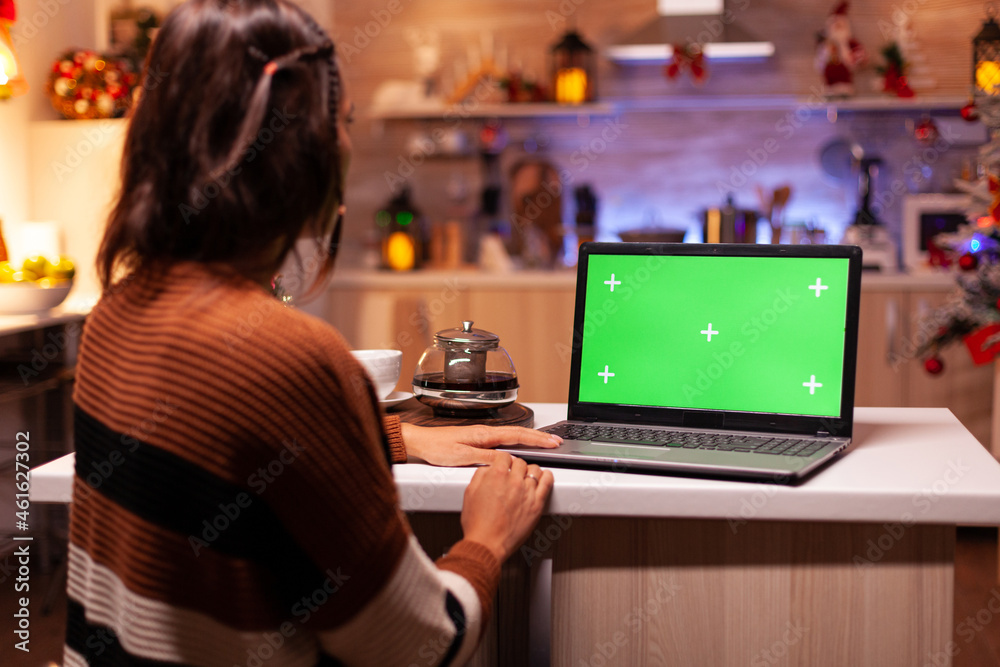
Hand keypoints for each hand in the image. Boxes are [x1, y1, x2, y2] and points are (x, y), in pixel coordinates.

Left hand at [400, 423, 560, 466]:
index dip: (537, 440)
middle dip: (540, 437)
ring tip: (545, 442)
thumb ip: (484, 458)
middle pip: (519, 433)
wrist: (421, 442)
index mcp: (484, 435)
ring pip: (513, 435)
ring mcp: (482, 436)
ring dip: (531, 438)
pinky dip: (518, 440)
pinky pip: (504, 439)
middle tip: (557, 441)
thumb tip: (506, 460)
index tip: (552, 442)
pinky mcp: (478, 440)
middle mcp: (485, 433)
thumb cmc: (437, 448)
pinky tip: (521, 445)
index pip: (517, 436)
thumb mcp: (461, 457)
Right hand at [460, 452, 553, 561]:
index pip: (505, 456)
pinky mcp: (537, 504)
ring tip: (526, 477)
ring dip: (529, 471)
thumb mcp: (470, 493)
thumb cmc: (478, 523)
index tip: (504, 464)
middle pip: (520, 462)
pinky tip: (543, 478)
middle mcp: (514, 481)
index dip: (503, 460)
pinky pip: (547, 483)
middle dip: (515, 466)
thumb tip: (487, 469)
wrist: (487, 543)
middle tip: (513, 473)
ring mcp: (527, 492)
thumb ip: (480, 475)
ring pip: (535, 470)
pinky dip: (547, 476)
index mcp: (496, 475)